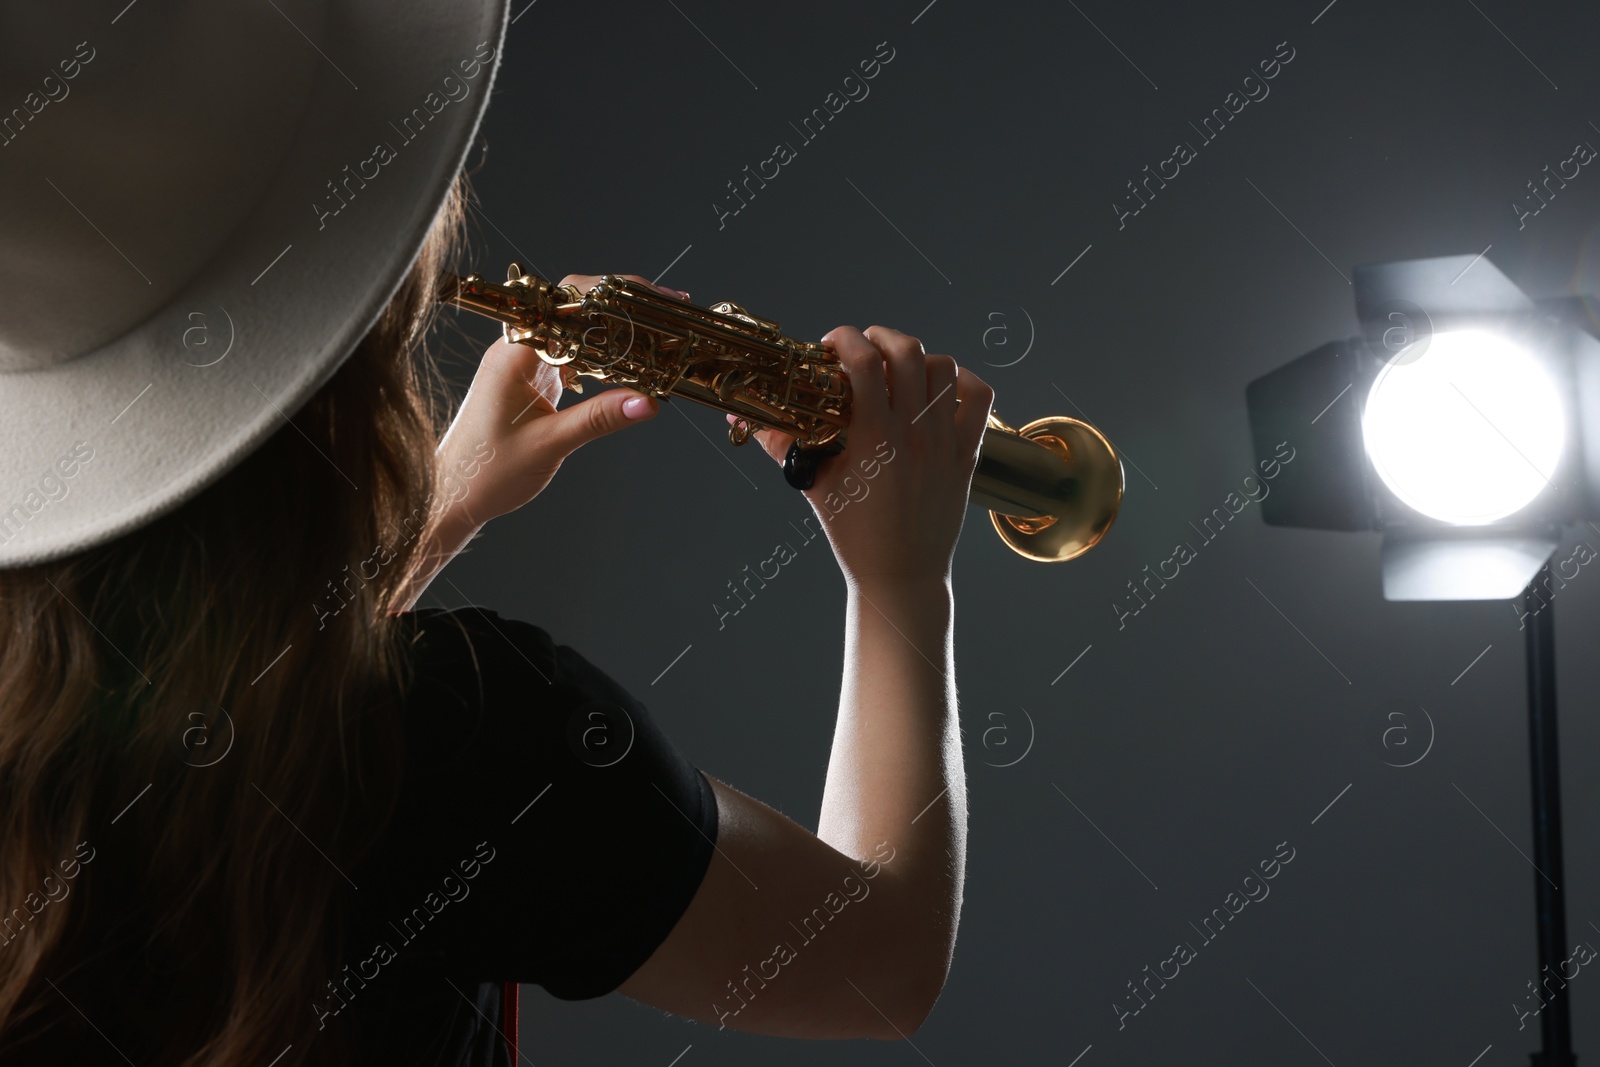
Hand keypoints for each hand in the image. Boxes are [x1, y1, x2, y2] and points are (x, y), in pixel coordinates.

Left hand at [434, 273, 688, 527]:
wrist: (452, 496)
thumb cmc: (486, 473)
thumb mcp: (550, 445)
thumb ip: (599, 419)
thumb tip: (647, 401)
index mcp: (513, 355)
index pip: (565, 303)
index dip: (611, 296)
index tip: (650, 304)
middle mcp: (516, 350)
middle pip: (574, 306)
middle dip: (621, 306)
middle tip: (664, 314)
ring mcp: (524, 363)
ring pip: (575, 328)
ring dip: (614, 329)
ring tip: (655, 335)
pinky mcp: (531, 379)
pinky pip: (571, 353)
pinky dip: (602, 354)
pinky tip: (627, 363)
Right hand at [735, 325, 993, 590]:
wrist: (902, 576)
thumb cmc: (856, 537)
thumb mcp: (816, 488)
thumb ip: (785, 447)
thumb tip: (751, 420)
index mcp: (874, 440)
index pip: (863, 362)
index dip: (844, 339)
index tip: (831, 345)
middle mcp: (915, 436)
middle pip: (907, 352)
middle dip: (880, 337)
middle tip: (863, 348)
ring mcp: (946, 443)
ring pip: (944, 368)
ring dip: (919, 358)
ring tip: (899, 368)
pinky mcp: (967, 455)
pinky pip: (979, 397)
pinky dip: (962, 381)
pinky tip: (940, 387)